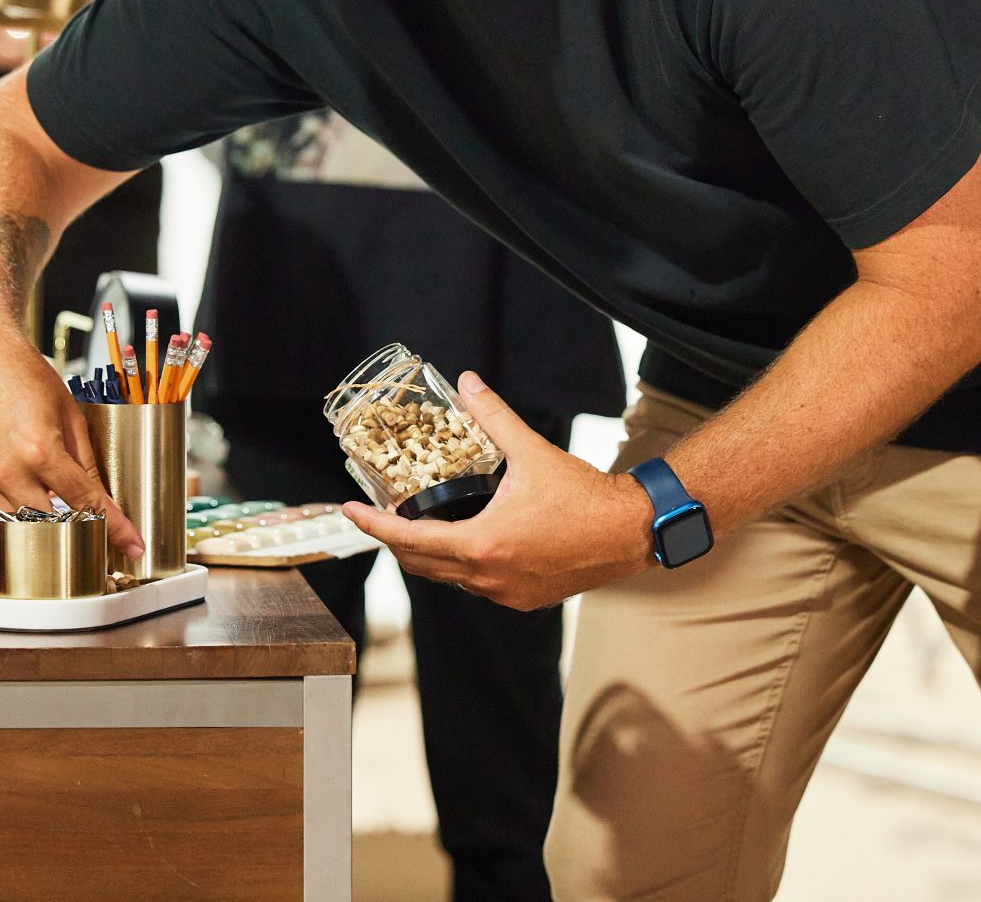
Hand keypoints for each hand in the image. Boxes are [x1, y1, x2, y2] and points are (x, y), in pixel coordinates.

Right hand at [0, 325, 142, 559]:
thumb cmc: (19, 372)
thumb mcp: (67, 410)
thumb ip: (84, 457)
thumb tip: (101, 493)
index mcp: (41, 450)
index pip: (86, 502)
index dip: (115, 527)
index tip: (132, 545)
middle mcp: (8, 470)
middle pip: (51, 526)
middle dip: (79, 537)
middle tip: (96, 538)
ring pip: (17, 530)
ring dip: (43, 536)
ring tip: (61, 533)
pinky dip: (8, 528)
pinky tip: (24, 524)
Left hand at [342, 371, 653, 609]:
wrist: (630, 532)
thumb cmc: (585, 497)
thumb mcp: (532, 452)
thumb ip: (494, 416)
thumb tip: (468, 382)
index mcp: (483, 545)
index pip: (409, 540)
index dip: (374, 526)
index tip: (350, 511)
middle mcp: (489, 578)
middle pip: (420, 564)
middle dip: (394, 540)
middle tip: (378, 514)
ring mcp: (505, 594)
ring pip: (448, 578)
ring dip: (427, 554)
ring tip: (415, 523)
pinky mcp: (522, 599)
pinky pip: (475, 585)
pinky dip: (458, 565)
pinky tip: (461, 541)